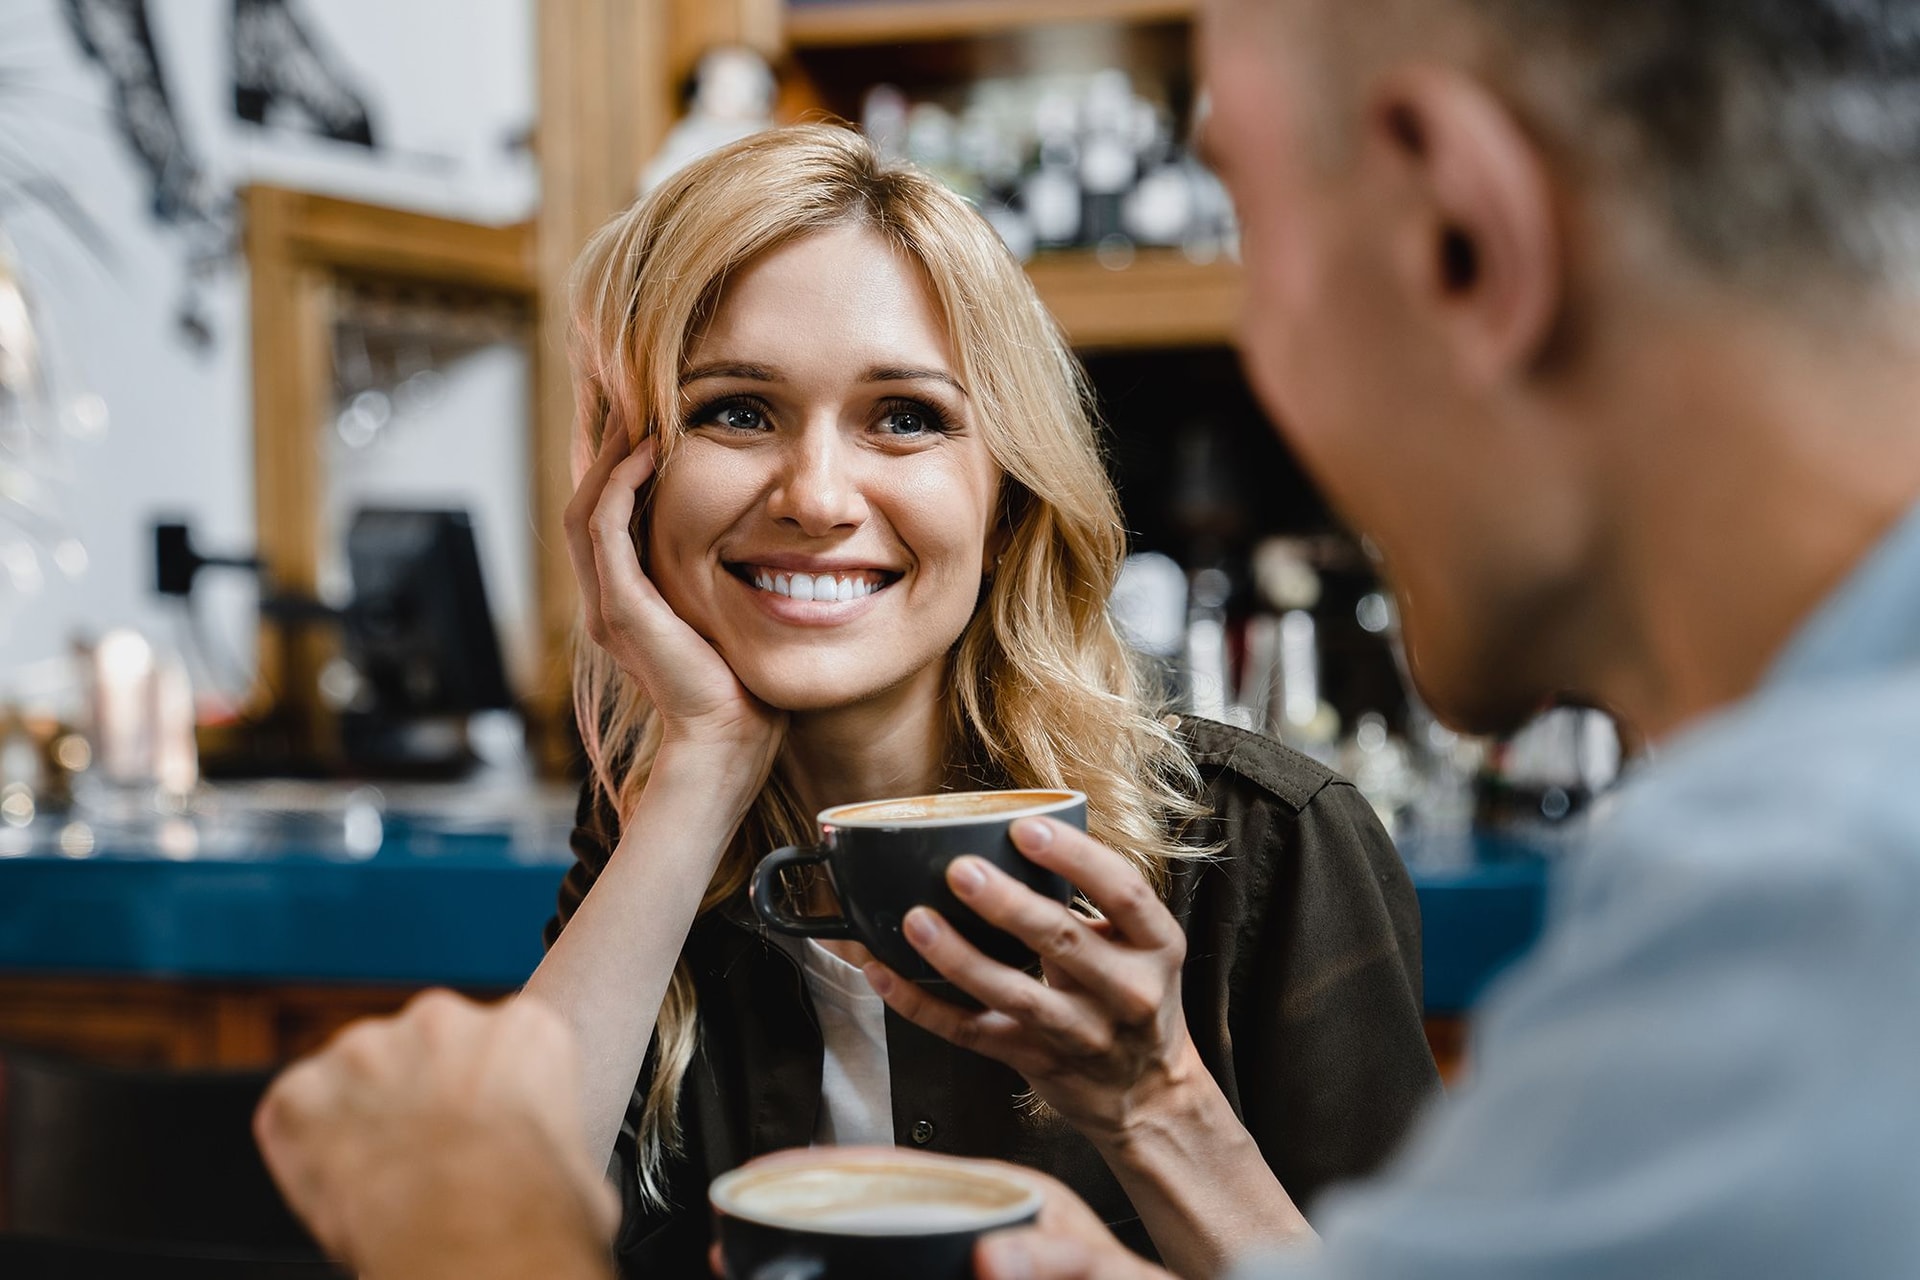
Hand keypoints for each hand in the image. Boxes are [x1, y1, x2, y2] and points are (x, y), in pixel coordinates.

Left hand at [254, 992, 617, 1279]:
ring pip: (357, 1075)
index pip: (499, 1044)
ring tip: (385, 1178)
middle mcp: (442, 1020)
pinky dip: (307, 1147)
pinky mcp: (303, 1090)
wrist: (471, 1240)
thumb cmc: (531, 1209)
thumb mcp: (578, 1160)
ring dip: (363, 1116)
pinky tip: (340, 1185)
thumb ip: (549, 1134)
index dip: (484, 1094)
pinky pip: (296, 1112)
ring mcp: (367, 1049)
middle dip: (420, 1094)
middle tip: (429, 1155)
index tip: (480, 1127)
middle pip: (424, 1049)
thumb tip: (552, 1166)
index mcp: (523, 1028)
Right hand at [565, 415, 785, 763]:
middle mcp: (607, 599)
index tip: (644, 416)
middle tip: (623, 392)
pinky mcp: (622, 609)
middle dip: (602, 446)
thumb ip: (725, 579)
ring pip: (586, 507)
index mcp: (628, 600)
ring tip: (631, 408)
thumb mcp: (729, 616)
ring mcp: (609, 604)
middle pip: (585, 500)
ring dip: (606, 454)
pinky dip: (620, 486)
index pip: (608, 515)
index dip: (618, 464)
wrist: (729, 740)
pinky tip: (645, 452)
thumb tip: (764, 539)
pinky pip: (605, 531)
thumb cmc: (741, 687)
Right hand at [702, 1150, 1167, 1279]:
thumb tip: (995, 1258)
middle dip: (807, 1216)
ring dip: (824, 1252)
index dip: (836, 1168)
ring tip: (755, 1260)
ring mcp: (973, 1253)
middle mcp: (981, 1221)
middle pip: (875, 1210)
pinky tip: (810, 1274)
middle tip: (742, 1229)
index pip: (903, 1170)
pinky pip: (901, 1264)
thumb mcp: (1105, 1277)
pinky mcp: (975, 1268)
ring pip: (880, 1246)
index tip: (779, 1169)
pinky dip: (855, 1271)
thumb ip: (1059, 1264)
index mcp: (1005, 1198)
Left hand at [865, 818, 1203, 1148]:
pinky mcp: (1034, 1061)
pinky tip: (885, 974)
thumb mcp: (1141, 946)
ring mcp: (1079, 1034)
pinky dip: (923, 1005)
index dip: (1076, 857)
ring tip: (918, 921)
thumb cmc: (1136, 999)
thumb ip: (1093, 903)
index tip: (1027, 828)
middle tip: (961, 870)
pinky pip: (970, 1031)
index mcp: (1156, 945)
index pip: (1123, 892)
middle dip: (1008, 904)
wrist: (1149, 1095)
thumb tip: (1012, 841)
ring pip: (1014, 994)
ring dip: (959, 957)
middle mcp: (1126, 991)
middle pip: (1063, 941)